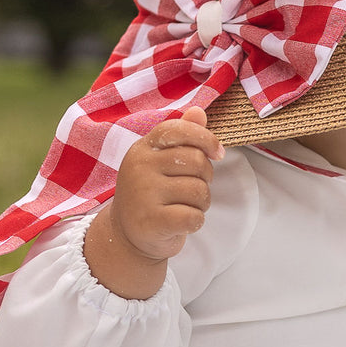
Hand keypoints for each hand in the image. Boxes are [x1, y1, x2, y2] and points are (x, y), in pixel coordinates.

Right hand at [84, 106, 222, 297]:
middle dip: (206, 178)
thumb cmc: (152, 194)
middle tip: (194, 190)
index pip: (179, 130)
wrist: (127, 236)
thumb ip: (181, 137)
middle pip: (197, 161)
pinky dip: (196, 222)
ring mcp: (143, 194)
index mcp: (143, 148)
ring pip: (198, 190)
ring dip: (202, 203)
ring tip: (186, 207)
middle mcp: (140, 167)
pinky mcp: (152, 221)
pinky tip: (183, 222)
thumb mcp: (161, 162)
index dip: (206, 138)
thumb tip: (199, 110)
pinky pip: (193, 216)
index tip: (218, 153)